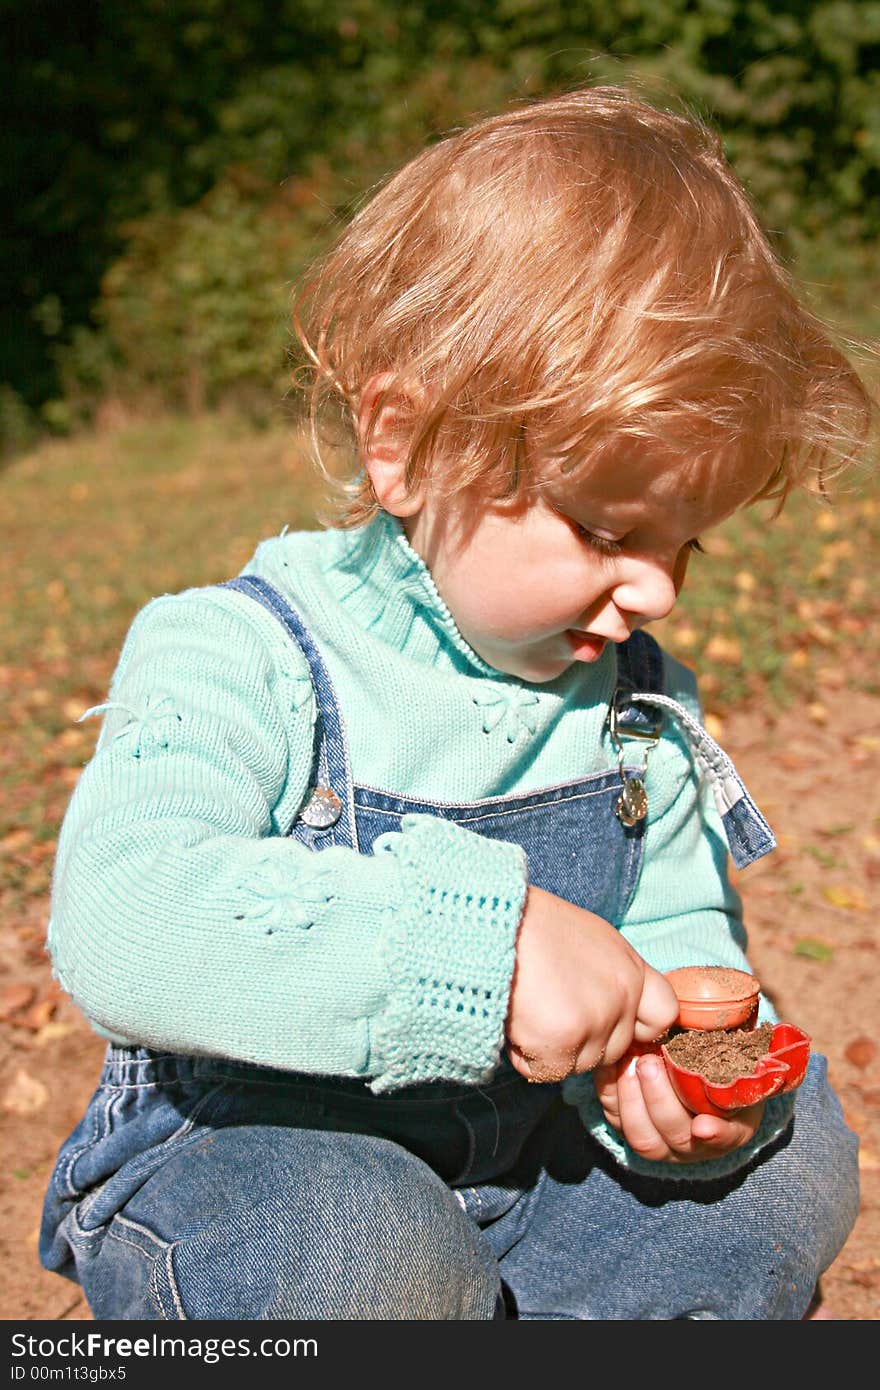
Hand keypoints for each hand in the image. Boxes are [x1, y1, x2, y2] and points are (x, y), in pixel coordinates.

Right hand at [505, 885, 678, 1082]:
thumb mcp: (589, 938)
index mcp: (630, 968)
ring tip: (527, 1009)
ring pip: (579, 1064)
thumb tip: (611, 1010)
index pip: (664, 1015)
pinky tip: (515, 1022)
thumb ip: (609, 976)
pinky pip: (545, 1070)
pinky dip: (525, 1056)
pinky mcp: (563, 1041)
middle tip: (547, 1010)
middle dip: (582, 1042)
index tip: (610, 1023)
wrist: (493, 920)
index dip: (639, 1027)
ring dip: (551, 1050)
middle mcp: (622, 996)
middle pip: (614, 1049)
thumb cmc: (530, 924)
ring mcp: (596, 1021)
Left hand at [594, 1050, 764, 1162]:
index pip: (726, 1137)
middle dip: (660, 1100)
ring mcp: (663, 1142)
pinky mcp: (632, 1128)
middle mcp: (697, 1143)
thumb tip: (761, 1026)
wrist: (695, 1065)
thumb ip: (745, 1049)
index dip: (716, 1134)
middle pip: (676, 1136)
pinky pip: (617, 1119)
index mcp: (733, 1127)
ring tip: (630, 1062)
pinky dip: (611, 1092)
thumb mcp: (739, 1055)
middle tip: (649, 1062)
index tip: (703, 1125)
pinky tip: (612, 1063)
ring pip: (643, 1137)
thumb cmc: (721, 1059)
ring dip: (632, 1099)